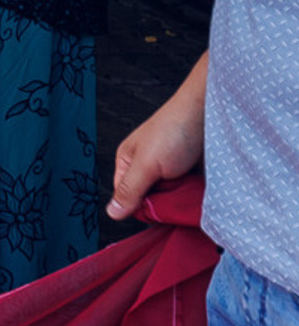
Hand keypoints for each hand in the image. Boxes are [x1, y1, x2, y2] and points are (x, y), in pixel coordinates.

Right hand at [108, 62, 206, 221]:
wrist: (213, 112)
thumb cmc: (175, 130)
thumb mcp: (147, 164)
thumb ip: (130, 190)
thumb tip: (112, 213)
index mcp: (129, 162)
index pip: (128, 198)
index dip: (141, 208)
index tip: (158, 211)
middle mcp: (149, 168)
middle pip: (152, 201)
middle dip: (165, 205)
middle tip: (177, 199)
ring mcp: (173, 172)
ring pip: (173, 199)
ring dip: (183, 201)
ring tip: (192, 194)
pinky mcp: (194, 175)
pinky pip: (191, 194)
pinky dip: (197, 197)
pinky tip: (202, 193)